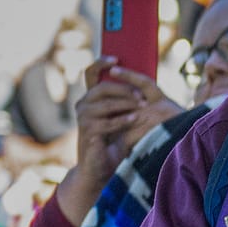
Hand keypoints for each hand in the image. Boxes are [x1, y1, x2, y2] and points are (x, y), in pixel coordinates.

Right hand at [58, 59, 181, 222]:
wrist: (101, 169)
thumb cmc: (115, 143)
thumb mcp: (122, 119)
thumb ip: (127, 102)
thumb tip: (144, 84)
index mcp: (91, 98)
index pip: (91, 73)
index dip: (101, 62)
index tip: (116, 57)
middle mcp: (83, 105)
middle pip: (102, 87)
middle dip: (124, 89)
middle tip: (143, 96)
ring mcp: (83, 119)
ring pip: (104, 103)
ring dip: (125, 103)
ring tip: (142, 106)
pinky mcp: (87, 133)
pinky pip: (106, 122)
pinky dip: (122, 120)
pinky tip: (135, 119)